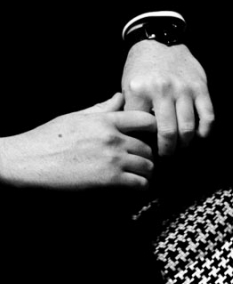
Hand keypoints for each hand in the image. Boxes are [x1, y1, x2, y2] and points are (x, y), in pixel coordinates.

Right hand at [0, 93, 157, 190]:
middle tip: (142, 162)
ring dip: (146, 172)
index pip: (146, 120)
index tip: (151, 139)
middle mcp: (112, 137)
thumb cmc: (47, 138)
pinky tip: (134, 187)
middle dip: (148, 156)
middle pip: (149, 147)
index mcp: (105, 120)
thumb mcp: (75, 117)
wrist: (26, 160)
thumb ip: (101, 109)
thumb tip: (119, 97)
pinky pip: (140, 183)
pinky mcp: (110, 179)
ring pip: (148, 166)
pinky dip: (141, 186)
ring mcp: (112, 158)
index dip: (153, 130)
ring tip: (139, 175)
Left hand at [121, 40, 214, 156]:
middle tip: (166, 155)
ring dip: (185, 143)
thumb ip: (132, 109)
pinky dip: (204, 131)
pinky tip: (198, 136)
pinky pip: (207, 117)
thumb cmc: (141, 68)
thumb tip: (137, 137)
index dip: (144, 142)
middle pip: (167, 133)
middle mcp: (162, 90)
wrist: (160, 42)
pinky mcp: (200, 88)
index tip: (146, 149)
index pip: (142, 127)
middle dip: (167, 150)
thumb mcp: (128, 86)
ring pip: (188, 128)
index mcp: (139, 90)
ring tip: (181, 146)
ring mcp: (183, 89)